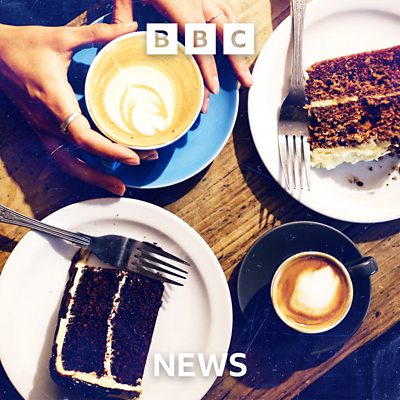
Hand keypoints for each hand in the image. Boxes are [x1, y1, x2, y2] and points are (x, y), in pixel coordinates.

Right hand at [0, 23, 157, 195]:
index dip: (109, 150)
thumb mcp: (62, 37)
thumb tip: (129, 29)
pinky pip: (61, 156)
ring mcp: (42, 129)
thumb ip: (98, 34)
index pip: (84, 136)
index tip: (133, 156)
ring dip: (93, 178)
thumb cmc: (23, 45)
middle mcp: (48, 122)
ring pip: (67, 164)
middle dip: (106, 172)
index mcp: (55, 101)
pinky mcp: (41, 130)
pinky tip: (99, 171)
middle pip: (78, 160)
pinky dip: (81, 168)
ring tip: (117, 186)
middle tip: (133, 176)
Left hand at [113, 0, 252, 112]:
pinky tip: (234, 40)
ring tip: (243, 69)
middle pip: (225, 34)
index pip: (198, 42)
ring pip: (229, 21)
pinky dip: (232, 26)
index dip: (207, 67)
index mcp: (179, 3)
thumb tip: (125, 34)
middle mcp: (198, 0)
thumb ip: (122, 14)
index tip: (212, 87)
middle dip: (237, 61)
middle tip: (247, 82)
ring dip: (237, 46)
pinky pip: (226, 9)